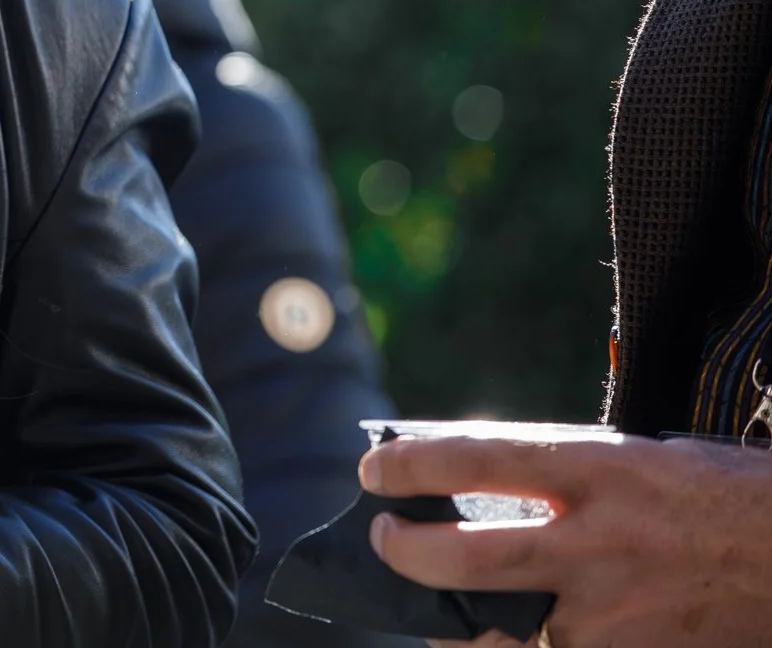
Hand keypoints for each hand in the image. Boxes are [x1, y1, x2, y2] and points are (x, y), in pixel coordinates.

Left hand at [357, 433, 771, 647]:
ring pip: (502, 636)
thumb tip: (470, 480)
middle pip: (472, 560)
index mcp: (602, 471)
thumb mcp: (638, 458)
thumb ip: (561, 471)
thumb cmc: (714, 495)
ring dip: (452, 628)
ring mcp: (618, 612)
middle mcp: (602, 542)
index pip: (480, 458)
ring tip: (432, 612)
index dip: (414, 464)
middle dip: (407, 553)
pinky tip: (498, 643)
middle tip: (382, 538)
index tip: (373, 469)